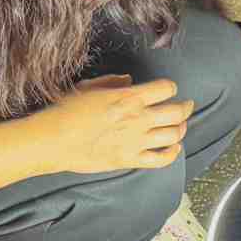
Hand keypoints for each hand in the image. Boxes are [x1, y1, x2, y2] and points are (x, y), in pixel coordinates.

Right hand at [38, 75, 193, 173]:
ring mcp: (136, 141)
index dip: (170, 87)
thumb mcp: (89, 86)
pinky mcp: (130, 160)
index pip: (165, 88)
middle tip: (186, 105)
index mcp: (128, 97)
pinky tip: (174, 147)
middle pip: (176, 112)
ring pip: (173, 134)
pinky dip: (173, 153)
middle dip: (185, 107)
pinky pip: (161, 159)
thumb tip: (130, 80)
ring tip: (179, 126)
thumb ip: (114, 82)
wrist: (53, 140)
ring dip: (180, 129)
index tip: (168, 89)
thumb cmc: (67, 111)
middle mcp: (137, 119)